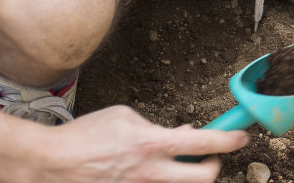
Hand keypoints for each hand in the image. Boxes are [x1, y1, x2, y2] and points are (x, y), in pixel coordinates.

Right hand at [1, 105, 248, 182]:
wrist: (50, 163)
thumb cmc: (86, 135)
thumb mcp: (126, 117)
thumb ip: (159, 126)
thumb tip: (184, 133)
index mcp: (152, 144)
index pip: (204, 144)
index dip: (230, 140)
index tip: (243, 137)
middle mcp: (150, 173)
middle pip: (204, 179)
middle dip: (215, 168)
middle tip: (210, 158)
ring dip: (186, 176)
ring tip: (175, 164)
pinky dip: (161, 180)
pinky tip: (149, 171)